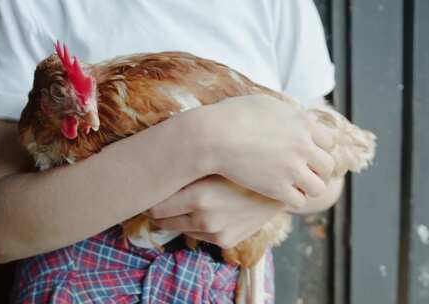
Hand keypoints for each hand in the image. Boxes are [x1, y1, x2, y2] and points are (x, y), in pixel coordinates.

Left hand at [145, 175, 284, 247]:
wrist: (279, 182)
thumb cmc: (241, 162)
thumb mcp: (213, 161)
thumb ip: (183, 167)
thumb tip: (153, 166)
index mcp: (198, 196)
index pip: (155, 207)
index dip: (150, 197)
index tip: (149, 189)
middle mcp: (205, 218)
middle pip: (162, 220)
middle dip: (158, 209)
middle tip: (159, 194)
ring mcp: (216, 232)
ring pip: (180, 227)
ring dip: (178, 217)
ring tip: (184, 199)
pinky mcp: (226, 241)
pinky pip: (199, 234)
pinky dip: (197, 223)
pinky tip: (205, 208)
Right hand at [198, 94, 334, 207]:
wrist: (212, 136)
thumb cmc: (232, 116)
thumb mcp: (265, 104)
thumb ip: (287, 113)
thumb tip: (298, 116)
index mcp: (302, 123)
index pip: (329, 142)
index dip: (318, 149)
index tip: (307, 155)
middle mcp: (302, 145)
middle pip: (328, 165)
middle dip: (317, 170)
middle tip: (304, 173)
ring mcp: (291, 168)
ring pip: (318, 187)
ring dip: (308, 188)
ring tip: (296, 187)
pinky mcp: (277, 188)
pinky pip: (299, 201)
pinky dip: (292, 199)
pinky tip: (280, 195)